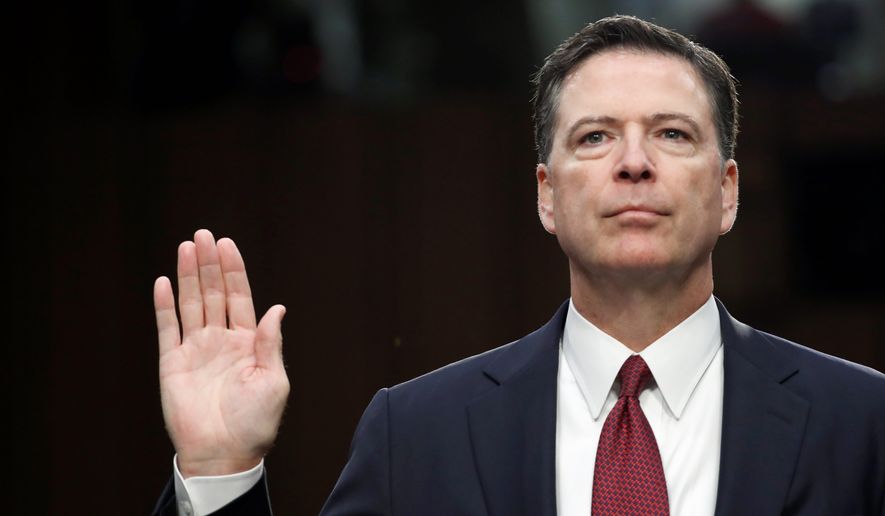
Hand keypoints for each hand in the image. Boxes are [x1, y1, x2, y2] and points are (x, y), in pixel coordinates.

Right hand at [153, 229, 288, 476]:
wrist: (223, 454)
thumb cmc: (255, 423)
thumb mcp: (274, 381)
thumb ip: (271, 343)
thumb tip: (278, 308)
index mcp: (248, 343)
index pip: (239, 297)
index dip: (233, 271)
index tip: (227, 244)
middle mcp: (221, 341)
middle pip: (213, 293)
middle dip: (209, 264)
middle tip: (203, 234)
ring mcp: (196, 350)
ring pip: (191, 304)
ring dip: (188, 275)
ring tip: (186, 247)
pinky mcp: (173, 364)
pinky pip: (167, 329)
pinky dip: (165, 306)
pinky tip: (165, 281)